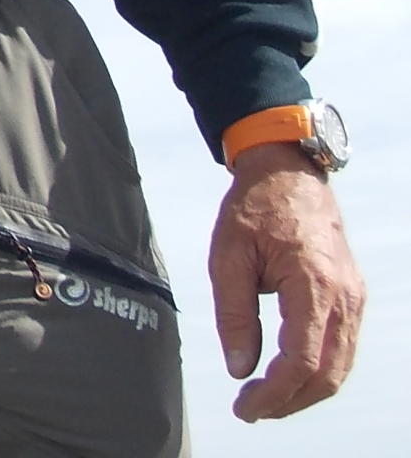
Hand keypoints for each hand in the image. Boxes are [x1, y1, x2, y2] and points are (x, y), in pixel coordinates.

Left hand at [208, 141, 363, 419]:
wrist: (288, 174)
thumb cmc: (256, 207)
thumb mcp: (228, 256)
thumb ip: (233, 314)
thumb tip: (239, 366)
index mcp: (312, 284)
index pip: (300, 360)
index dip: (274, 393)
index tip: (246, 407)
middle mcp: (343, 297)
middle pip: (326, 374)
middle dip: (290, 401)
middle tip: (252, 408)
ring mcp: (353, 298)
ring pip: (339, 366)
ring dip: (305, 391)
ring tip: (266, 398)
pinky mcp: (351, 297)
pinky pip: (342, 348)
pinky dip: (318, 370)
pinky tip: (288, 375)